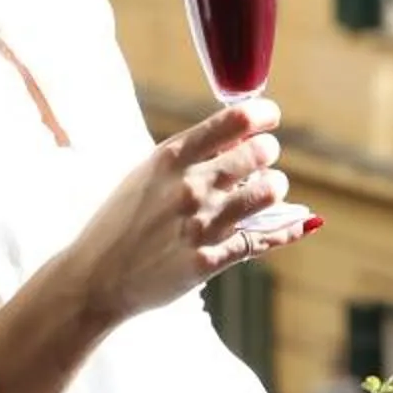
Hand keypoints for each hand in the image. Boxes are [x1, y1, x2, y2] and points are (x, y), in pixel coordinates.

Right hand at [69, 99, 291, 321]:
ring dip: (274, 189)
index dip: (262, 114)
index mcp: (171, 157)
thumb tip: (239, 135)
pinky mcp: (210, 260)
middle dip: (268, 154)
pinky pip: (264, 238)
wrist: (96, 278)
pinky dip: (286, 230)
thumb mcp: (146, 174)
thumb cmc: (120, 221)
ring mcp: (201, 224)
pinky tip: (296, 224)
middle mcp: (190, 186)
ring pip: (269, 192)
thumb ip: (189, 155)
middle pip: (260, 153)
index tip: (269, 118)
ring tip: (266, 192)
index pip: (234, 120)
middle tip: (262, 161)